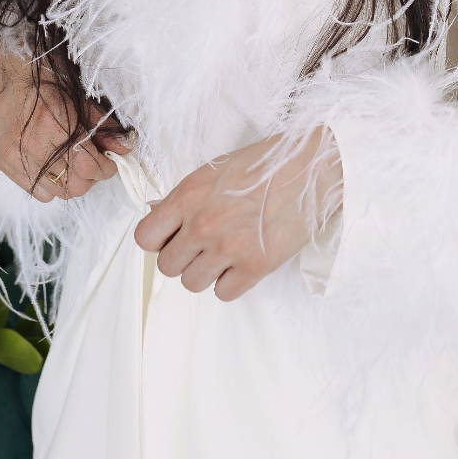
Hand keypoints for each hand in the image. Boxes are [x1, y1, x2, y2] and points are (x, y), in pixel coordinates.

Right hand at [0, 46, 128, 202]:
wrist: (6, 79)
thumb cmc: (45, 84)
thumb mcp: (79, 99)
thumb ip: (103, 126)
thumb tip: (125, 147)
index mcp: (54, 125)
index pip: (89, 166)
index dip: (106, 168)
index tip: (110, 161)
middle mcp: (33, 145)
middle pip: (75, 185)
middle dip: (92, 177)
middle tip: (93, 162)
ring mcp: (17, 157)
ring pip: (58, 193)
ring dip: (73, 183)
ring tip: (74, 165)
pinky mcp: (7, 165)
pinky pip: (38, 193)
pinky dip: (51, 186)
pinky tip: (54, 167)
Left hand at [133, 129, 342, 300]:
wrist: (312, 168)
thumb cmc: (264, 164)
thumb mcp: (213, 171)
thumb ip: (183, 198)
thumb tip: (155, 214)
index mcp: (188, 197)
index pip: (145, 238)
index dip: (158, 240)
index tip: (172, 237)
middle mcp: (203, 224)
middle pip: (167, 266)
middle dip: (183, 257)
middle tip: (205, 245)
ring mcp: (229, 248)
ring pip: (192, 283)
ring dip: (206, 272)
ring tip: (226, 253)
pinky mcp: (256, 266)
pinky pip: (224, 294)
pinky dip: (231, 282)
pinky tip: (243, 262)